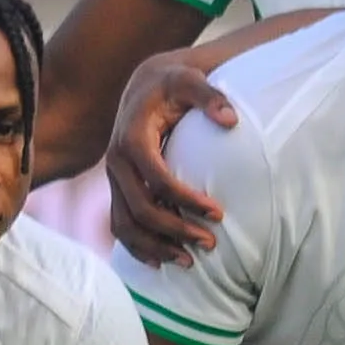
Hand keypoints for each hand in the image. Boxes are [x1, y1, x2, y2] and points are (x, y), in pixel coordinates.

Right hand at [104, 45, 242, 265]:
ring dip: (155, 247)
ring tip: (188, 262)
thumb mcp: (191, 81)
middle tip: (210, 243)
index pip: (157, 179)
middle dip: (175, 230)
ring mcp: (114, 178)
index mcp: (132, 138)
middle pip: (141, 209)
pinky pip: (120, 225)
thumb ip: (211, 97)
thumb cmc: (172, 85)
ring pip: (125, 225)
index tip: (218, 213)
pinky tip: (160, 262)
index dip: (186, 200)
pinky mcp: (117, 188)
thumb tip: (231, 120)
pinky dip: (137, 247)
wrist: (144, 85)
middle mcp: (116, 161)